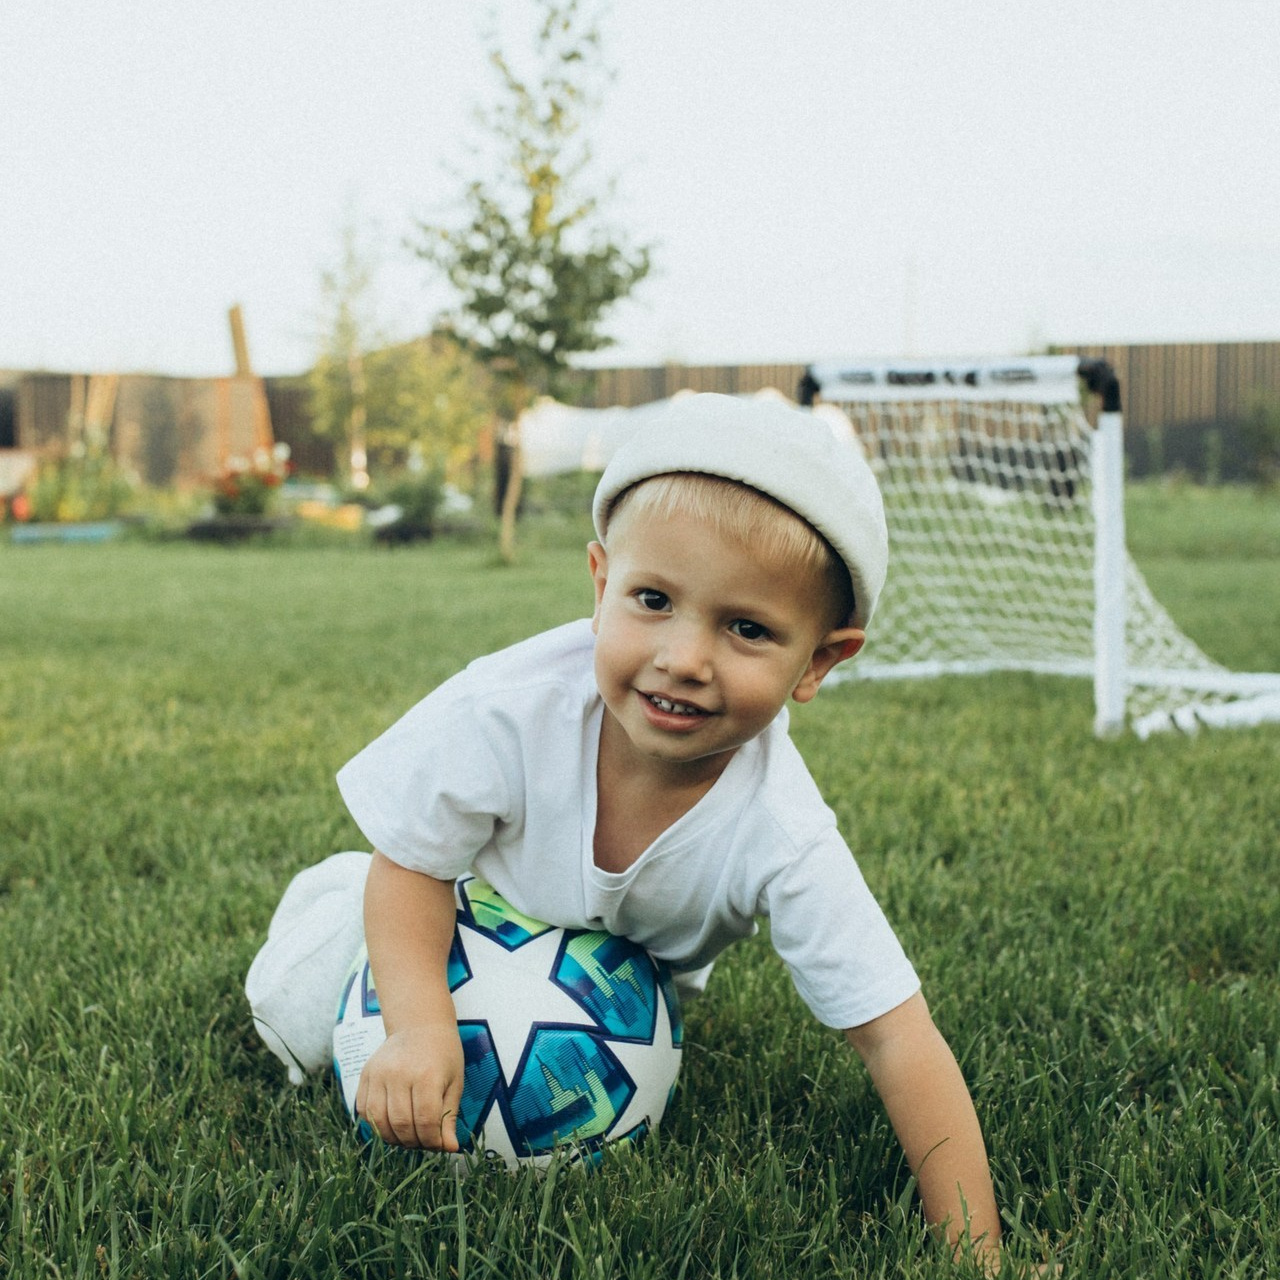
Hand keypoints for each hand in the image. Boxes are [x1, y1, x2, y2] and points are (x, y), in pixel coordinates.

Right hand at [355, 1020, 464, 1150]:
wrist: (420, 1025)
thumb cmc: (442, 1054)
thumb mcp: (454, 1083)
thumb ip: (449, 1116)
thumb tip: (450, 1149)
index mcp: (426, 1075)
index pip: (425, 1122)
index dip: (431, 1141)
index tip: (437, 1144)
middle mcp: (399, 1074)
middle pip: (401, 1124)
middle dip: (413, 1141)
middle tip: (422, 1141)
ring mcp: (379, 1073)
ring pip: (379, 1121)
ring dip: (393, 1137)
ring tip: (407, 1135)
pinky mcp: (366, 1074)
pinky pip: (364, 1110)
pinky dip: (376, 1124)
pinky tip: (391, 1122)